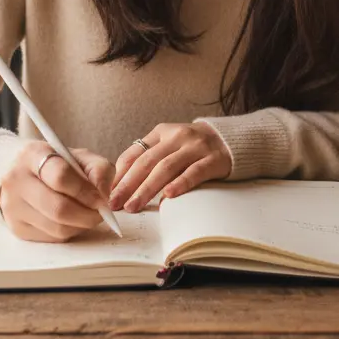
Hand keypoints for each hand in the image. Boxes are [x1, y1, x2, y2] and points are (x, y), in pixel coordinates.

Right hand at [0, 141, 114, 241]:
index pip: (60, 176)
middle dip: (87, 214)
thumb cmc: (56, 162)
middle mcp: (16, 180)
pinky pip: (51, 238)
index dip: (86, 191)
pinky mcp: (16, 227)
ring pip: (56, 227)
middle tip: (101, 213)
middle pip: (58, 208)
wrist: (21, 171)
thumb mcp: (79, 156)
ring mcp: (12, 206)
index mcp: (32, 154)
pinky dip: (69, 232)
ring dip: (80, 225)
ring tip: (88, 215)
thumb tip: (103, 194)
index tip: (101, 198)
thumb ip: (98, 169)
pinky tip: (72, 220)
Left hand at [109, 122, 231, 212]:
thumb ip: (149, 159)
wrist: (231, 139)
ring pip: (166, 167)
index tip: (106, 192)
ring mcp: (196, 147)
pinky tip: (168, 195)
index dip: (119, 174)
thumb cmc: (193, 148)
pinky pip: (194, 172)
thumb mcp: (169, 145)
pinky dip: (180, 183)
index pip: (135, 153)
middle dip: (128, 184)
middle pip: (147, 161)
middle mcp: (177, 136)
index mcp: (161, 133)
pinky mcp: (213, 159)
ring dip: (147, 188)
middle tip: (115, 203)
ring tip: (134, 206)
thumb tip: (121, 186)